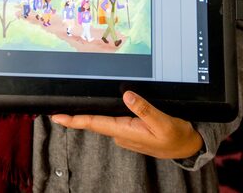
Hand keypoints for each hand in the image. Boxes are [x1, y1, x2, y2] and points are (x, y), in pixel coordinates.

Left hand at [51, 91, 202, 159]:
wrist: (186, 146)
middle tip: (55, 110)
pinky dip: (101, 115)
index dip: (74, 120)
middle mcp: (121, 132)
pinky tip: (96, 107)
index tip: (57, 117)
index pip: (95, 123)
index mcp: (126, 130)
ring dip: (87, 115)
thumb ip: (144, 109)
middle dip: (75, 116)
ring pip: (102, 121)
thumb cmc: (175, 136)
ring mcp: (125, 132)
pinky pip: (111, 120)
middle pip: (93, 122)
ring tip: (70, 108)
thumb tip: (126, 95)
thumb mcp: (163, 122)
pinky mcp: (129, 130)